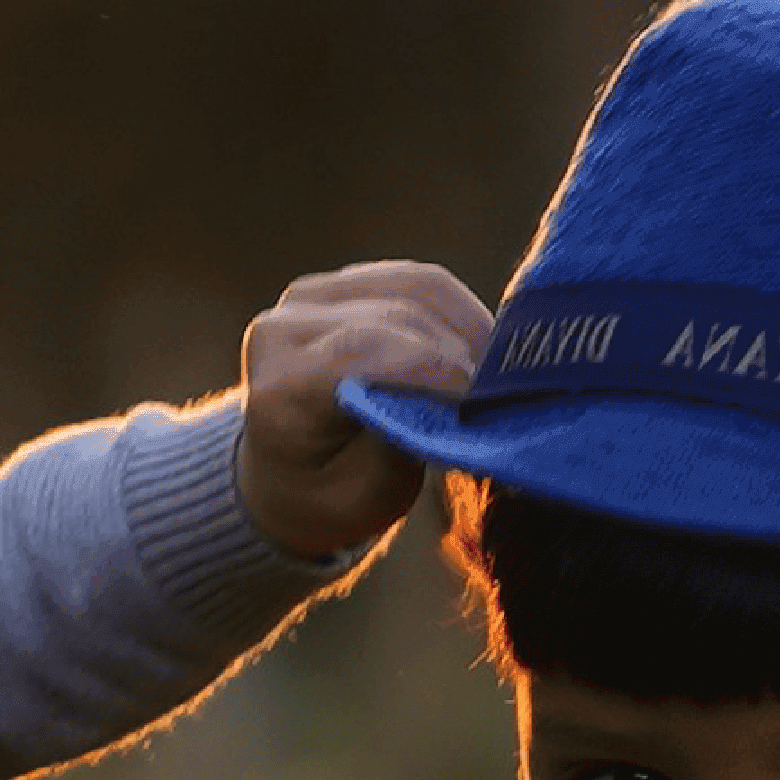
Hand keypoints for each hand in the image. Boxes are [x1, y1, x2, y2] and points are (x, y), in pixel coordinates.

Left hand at [232, 260, 494, 558]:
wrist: (290, 474)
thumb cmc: (329, 494)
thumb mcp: (366, 498)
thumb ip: (403, 443)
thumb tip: (456, 397)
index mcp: (278, 388)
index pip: (360, 351)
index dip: (433, 367)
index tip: (480, 399)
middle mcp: (282, 328)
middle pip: (394, 318)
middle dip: (459, 354)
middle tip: (501, 397)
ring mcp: (311, 297)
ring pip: (415, 289)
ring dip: (468, 330)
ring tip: (494, 377)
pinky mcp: (345, 283)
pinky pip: (420, 281)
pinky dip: (460, 313)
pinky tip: (480, 352)